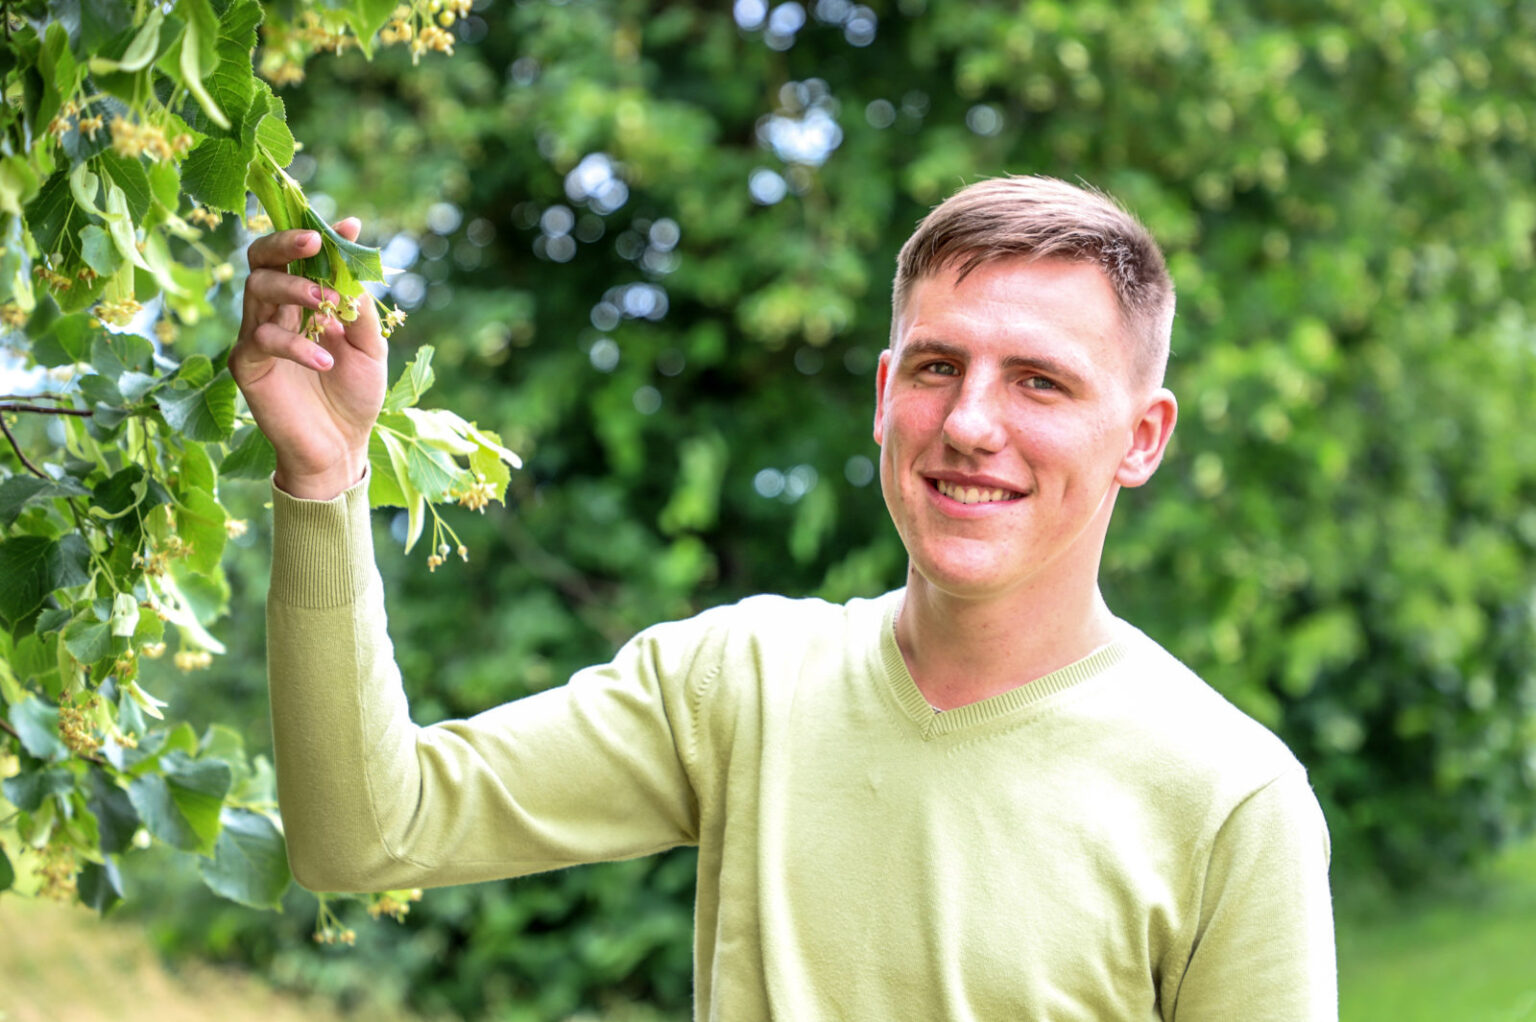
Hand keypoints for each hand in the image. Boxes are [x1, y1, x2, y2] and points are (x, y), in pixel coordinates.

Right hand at [232, 219, 387, 499]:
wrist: (341, 448)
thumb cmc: (354, 397)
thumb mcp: (370, 349)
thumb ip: (359, 309)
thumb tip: (355, 266)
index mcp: (305, 302)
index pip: (300, 257)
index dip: (318, 236)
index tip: (348, 227)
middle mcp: (276, 311)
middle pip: (262, 259)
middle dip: (287, 243)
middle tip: (316, 242)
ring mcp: (257, 334)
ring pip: (258, 287)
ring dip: (296, 288)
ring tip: (329, 307)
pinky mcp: (247, 364)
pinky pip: (262, 338)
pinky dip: (296, 345)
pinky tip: (325, 362)